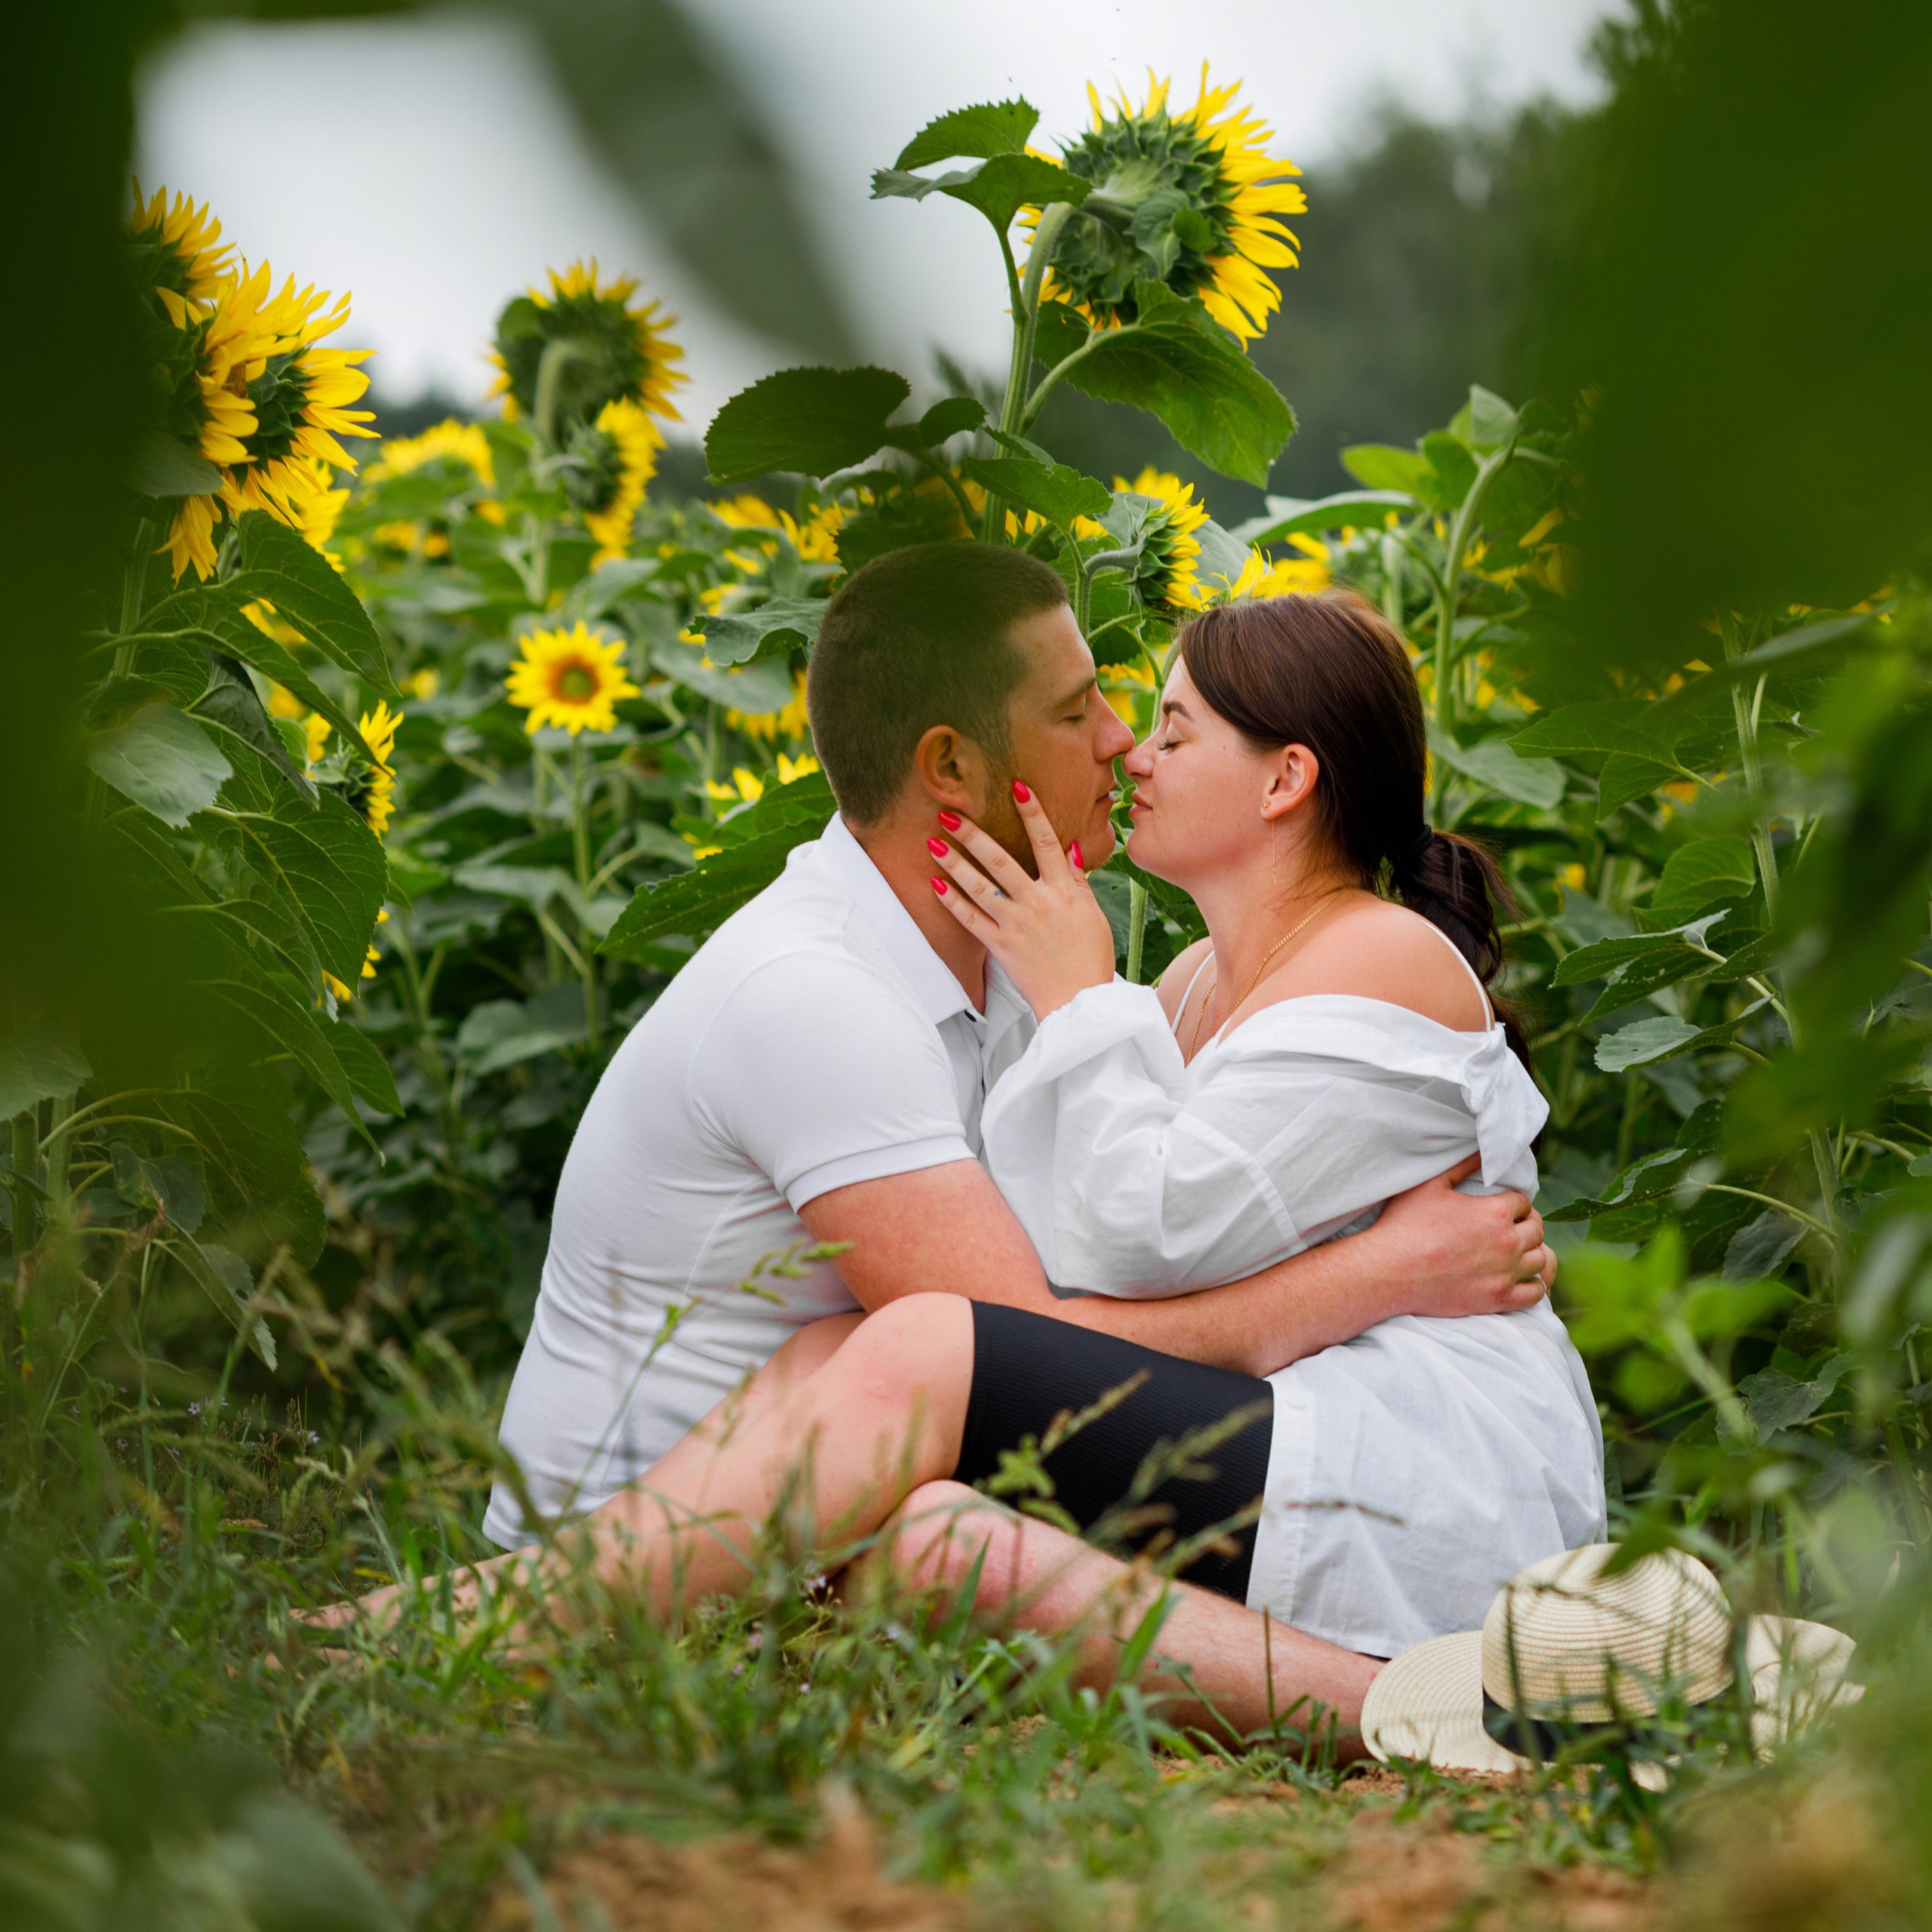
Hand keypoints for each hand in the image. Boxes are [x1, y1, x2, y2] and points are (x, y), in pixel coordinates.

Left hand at [928, 783, 1117, 1018]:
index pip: (1047, 842)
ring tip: (932, 842)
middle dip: (973, 834)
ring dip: (954, 863)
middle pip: (1001, 860)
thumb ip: (1077, 881)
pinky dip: (952, 901)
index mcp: (1065, 891)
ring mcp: (1016, 924)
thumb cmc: (1090, 958)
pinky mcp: (1000, 946)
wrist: (1079, 1002)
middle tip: (948, 812)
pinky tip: (935, 883)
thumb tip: (1069, 848)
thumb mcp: (1092, 914)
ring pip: (979, 887)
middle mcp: (1038, 903)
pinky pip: (971, 920)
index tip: (1016, 785)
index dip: (1032, 812)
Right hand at [1369, 1155, 1554, 1317]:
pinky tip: (1521, 1279)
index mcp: (1494, 1212)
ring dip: (1531, 1253)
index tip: (1504, 1208)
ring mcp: (1505, 1273)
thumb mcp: (1429, 1186)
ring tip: (1516, 1252)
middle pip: (1536, 1229)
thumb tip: (1484, 1154)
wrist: (1388, 1272)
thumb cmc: (1404, 1225)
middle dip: (1526, 1225)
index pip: (1523, 1202)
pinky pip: (1536, 1292)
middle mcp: (1507, 1242)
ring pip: (1541, 1260)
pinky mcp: (1499, 1299)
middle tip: (1511, 1228)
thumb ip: (1461, 1167)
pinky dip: (1535, 1284)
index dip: (1513, 1203)